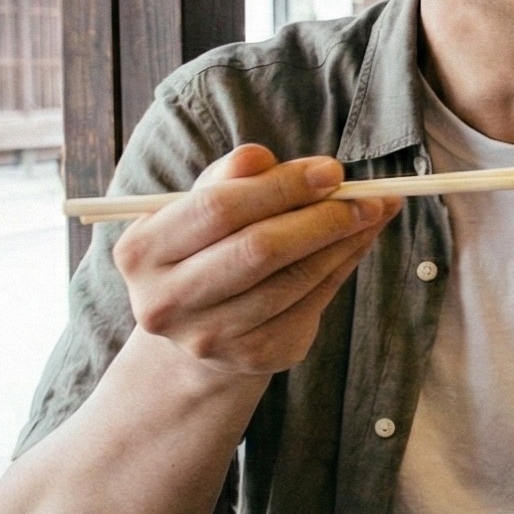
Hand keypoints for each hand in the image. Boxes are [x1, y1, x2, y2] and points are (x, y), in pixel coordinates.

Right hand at [113, 145, 398, 376]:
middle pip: (257, 250)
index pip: (218, 209)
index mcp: (142, 251)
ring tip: (371, 212)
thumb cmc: (206, 249)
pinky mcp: (254, 357)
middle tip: (364, 195)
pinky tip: (357, 243)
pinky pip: (310, 304)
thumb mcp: (202, 208)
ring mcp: (209, 336)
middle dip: (320, 216)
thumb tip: (262, 156)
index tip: (331, 169)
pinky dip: (341, 267)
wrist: (199, 330)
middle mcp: (166, 301)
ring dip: (341, 242)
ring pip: (292, 280)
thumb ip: (230, 179)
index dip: (281, 187)